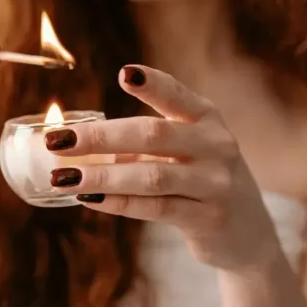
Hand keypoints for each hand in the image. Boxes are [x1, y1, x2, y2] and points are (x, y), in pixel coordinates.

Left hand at [44, 65, 281, 273]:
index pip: (177, 96)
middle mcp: (216, 145)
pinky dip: (118, 202)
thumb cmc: (198, 181)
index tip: (124, 73)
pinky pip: (156, 208)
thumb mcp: (183, 152)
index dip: (153, 84)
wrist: (247, 233)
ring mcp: (216, 183)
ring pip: (152, 176)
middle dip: (101, 137)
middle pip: (153, 135)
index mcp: (207, 119)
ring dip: (102, 176)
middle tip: (59, 140)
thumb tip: (73, 144)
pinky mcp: (209, 218)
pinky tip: (89, 198)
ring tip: (63, 177)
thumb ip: (140, 143)